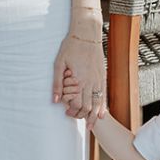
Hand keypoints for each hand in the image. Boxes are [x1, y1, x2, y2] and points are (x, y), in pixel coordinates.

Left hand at [52, 8, 104, 128]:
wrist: (87, 34)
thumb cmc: (71, 47)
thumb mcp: (59, 63)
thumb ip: (57, 83)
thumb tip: (55, 100)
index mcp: (79, 80)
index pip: (77, 104)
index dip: (72, 112)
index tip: (67, 114)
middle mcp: (90, 82)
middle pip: (88, 106)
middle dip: (82, 116)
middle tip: (75, 118)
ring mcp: (98, 79)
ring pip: (98, 103)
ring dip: (94, 116)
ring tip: (91, 125)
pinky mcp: (103, 76)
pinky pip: (104, 95)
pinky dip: (103, 106)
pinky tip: (102, 114)